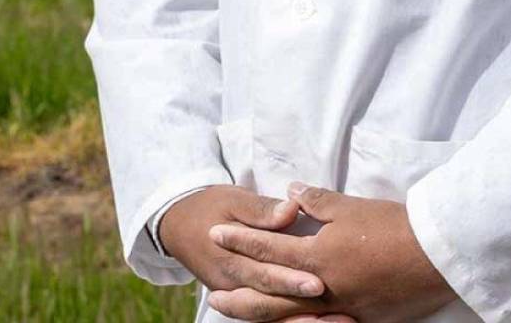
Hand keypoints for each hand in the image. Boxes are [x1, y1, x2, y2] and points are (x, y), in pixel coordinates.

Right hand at [159, 185, 354, 322]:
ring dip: (298, 319)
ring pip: (267, 314)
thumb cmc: (212, 207)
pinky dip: (288, 320)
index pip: (264, 273)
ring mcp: (234, 294)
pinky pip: (264, 315)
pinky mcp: (239, 298)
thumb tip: (290, 209)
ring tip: (331, 321)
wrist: (179, 224)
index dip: (290, 279)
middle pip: (268, 299)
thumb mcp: (234, 200)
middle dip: (299, 304)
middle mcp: (231, 283)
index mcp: (230, 257)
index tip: (319, 283)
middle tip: (330, 307)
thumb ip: (262, 209)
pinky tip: (315, 322)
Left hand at [207, 182, 457, 322]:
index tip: (216, 234)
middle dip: (240, 295)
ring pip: (289, 317)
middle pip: (269, 296)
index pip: (269, 247)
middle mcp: (322, 288)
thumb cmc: (392, 225)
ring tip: (240, 311)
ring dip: (261, 314)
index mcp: (318, 256)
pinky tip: (289, 321)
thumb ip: (318, 202)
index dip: (241, 239)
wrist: (433, 255)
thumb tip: (291, 192)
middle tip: (212, 296)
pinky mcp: (358, 319)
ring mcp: (339, 309)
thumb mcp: (352, 207)